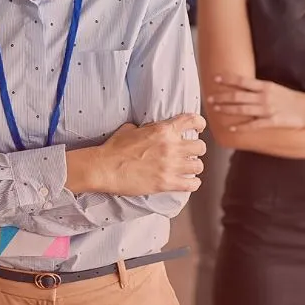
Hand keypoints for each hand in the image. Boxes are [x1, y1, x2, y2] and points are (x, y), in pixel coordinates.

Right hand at [71, 114, 205, 195]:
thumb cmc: (114, 148)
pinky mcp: (167, 183)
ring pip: (198, 166)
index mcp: (163, 130)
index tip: (198, 128)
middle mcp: (171, 146)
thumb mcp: (131, 128)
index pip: (193, 121)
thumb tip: (150, 128)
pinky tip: (188, 182)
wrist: (104, 168)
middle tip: (189, 153)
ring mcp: (170, 166)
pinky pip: (192, 184)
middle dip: (196, 149)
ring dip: (193, 167)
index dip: (199, 124)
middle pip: (200, 146)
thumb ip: (147, 128)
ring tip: (187, 168)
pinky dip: (192, 183)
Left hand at [208, 75, 304, 130]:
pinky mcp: (272, 121)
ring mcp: (267, 109)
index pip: (242, 81)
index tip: (215, 78)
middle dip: (222, 97)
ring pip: (242, 109)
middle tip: (210, 98)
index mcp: (265, 86)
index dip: (227, 79)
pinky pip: (253, 124)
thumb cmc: (293, 99)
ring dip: (227, 109)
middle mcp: (264, 96)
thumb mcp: (276, 88)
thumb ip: (261, 88)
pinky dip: (242, 126)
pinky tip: (232, 127)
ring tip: (216, 109)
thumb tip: (245, 87)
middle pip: (238, 95)